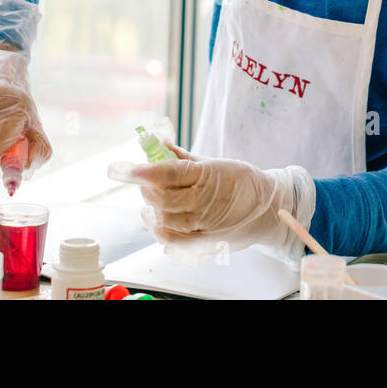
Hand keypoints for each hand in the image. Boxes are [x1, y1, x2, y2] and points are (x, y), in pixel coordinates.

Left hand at [107, 151, 306, 257]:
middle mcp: (204, 202)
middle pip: (160, 198)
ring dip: (149, 207)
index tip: (118, 168)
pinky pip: (169, 240)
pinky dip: (156, 229)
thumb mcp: (215, 162)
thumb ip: (182, 158)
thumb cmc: (242, 182)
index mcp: (208, 176)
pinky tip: (153, 217)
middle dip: (144, 188)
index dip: (139, 171)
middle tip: (141, 178)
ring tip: (149, 198)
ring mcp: (203, 224)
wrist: (268, 210)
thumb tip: (157, 145)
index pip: (166, 173)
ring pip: (162, 220)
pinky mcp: (202, 242)